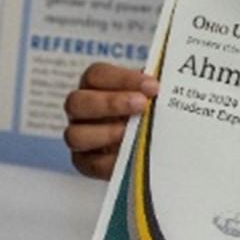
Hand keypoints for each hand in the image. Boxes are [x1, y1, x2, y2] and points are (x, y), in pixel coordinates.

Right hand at [61, 62, 158, 178]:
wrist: (156, 144)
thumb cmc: (150, 112)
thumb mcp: (152, 97)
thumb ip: (152, 93)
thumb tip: (165, 90)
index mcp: (94, 86)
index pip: (97, 75)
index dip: (123, 79)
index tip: (152, 86)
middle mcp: (81, 110)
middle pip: (77, 102)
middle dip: (110, 103)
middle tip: (142, 105)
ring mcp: (80, 137)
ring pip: (74, 135)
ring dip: (105, 133)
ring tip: (130, 133)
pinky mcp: (85, 163)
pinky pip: (91, 163)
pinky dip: (111, 161)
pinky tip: (132, 156)